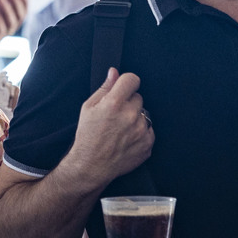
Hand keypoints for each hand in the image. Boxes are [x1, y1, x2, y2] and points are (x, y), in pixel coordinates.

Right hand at [65, 68, 153, 187]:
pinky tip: (126, 138)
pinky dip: (140, 132)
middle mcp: (131, 115)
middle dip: (128, 102)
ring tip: (120, 129)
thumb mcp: (88, 108)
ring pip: (144, 114)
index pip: (132, 79)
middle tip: (115, 114)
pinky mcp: (148, 143)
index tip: (122, 88)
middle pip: (138, 97)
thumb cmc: (87, 135)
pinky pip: (149, 129)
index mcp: (114, 104)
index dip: (126, 82)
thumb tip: (114, 72)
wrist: (92, 165)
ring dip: (135, 118)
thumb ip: (104, 88)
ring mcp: (142, 130)